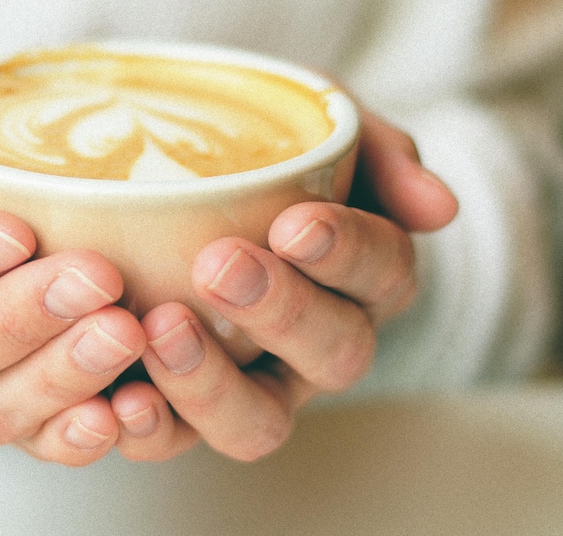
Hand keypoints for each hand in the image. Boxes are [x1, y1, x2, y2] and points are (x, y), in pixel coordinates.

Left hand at [109, 111, 458, 461]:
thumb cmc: (252, 146)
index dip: (346, 253)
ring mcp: (257, 386)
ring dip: (213, 384)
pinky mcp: (184, 414)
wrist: (155, 166)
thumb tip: (439, 208)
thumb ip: (378, 151)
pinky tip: (123, 400)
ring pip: (260, 421)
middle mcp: (321, 343)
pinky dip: (150, 431)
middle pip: (334, 352)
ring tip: (161, 328)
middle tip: (218, 266)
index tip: (294, 225)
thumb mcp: (313, 121)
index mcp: (364, 273)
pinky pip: (175, 441)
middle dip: (282, 312)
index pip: (383, 270)